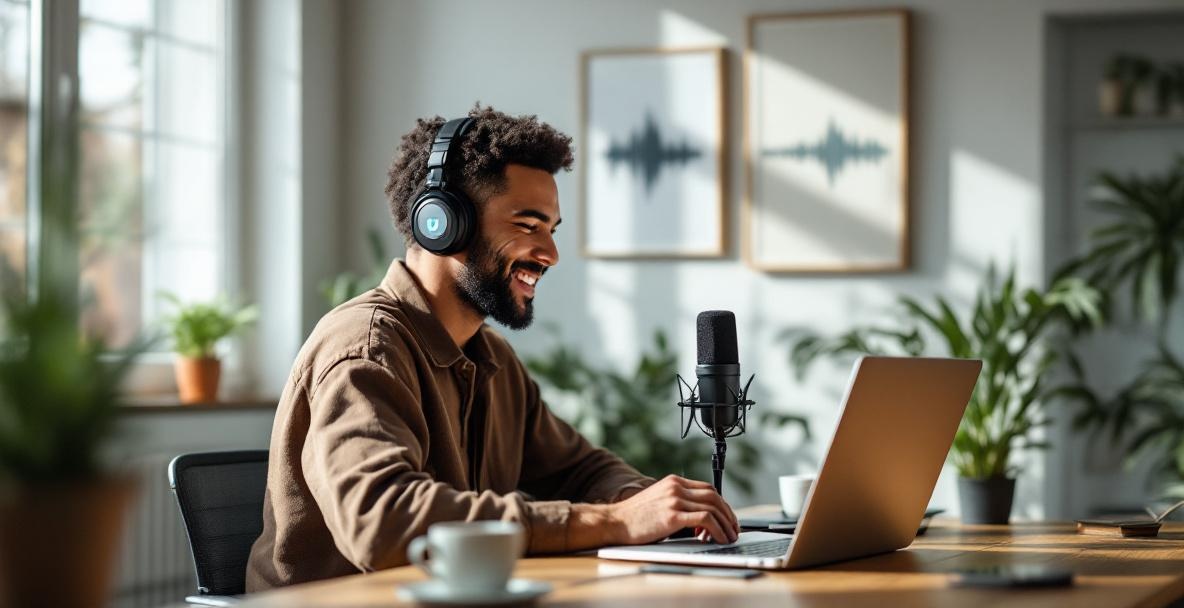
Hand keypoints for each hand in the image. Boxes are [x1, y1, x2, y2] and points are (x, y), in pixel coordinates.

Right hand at [599, 475, 739, 544]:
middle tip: (734, 529)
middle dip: (728, 514)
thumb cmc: (634, 518)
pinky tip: (719, 538)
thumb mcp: (659, 503)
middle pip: (714, 496)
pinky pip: (705, 519)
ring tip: (730, 537)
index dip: (722, 504)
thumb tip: (701, 522)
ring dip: (726, 524)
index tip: (727, 518)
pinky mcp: (673, 514)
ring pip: (713, 507)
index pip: (707, 488)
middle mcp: (676, 487)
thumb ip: (678, 505)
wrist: (614, 522)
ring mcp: (675, 499)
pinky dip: (718, 529)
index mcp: (673, 482)